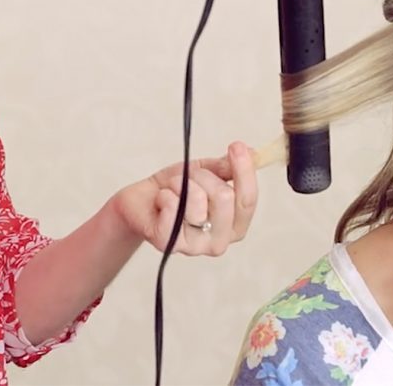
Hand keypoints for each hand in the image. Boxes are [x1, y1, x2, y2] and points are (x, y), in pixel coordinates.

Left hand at [112, 141, 257, 256]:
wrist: (140, 202)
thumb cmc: (176, 191)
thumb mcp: (205, 173)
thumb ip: (227, 168)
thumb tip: (252, 154)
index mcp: (234, 225)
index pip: (248, 199)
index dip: (244, 171)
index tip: (237, 146)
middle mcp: (219, 241)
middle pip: (225, 197)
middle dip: (204, 176)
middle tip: (189, 175)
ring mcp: (195, 247)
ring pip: (197, 201)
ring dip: (180, 184)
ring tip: (172, 188)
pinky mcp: (170, 244)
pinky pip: (173, 209)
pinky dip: (165, 195)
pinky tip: (161, 200)